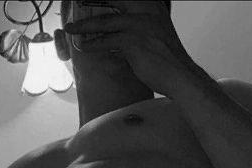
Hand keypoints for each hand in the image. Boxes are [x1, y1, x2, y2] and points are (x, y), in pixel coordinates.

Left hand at [64, 2, 195, 96]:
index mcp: (152, 6)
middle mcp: (147, 10)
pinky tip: (84, 46)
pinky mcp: (134, 42)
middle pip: (112, 1)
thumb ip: (139, 27)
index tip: (90, 1)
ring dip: (85, 26)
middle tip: (75, 4)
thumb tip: (117, 31)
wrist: (180, 76)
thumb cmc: (168, 60)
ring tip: (71, 29)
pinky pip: (107, 41)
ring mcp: (140, 25)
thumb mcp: (155, 34)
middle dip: (91, 3)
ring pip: (105, 22)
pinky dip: (93, 45)